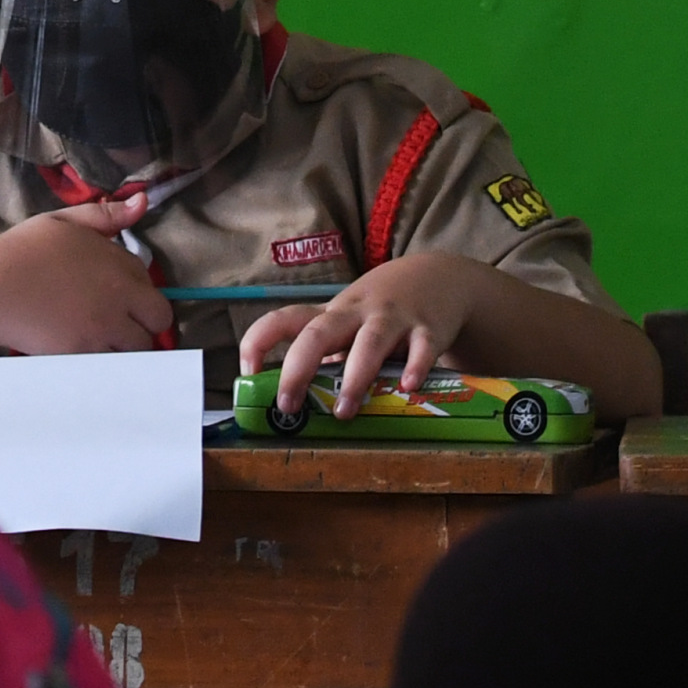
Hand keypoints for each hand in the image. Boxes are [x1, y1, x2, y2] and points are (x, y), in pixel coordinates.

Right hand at [0, 200, 169, 354]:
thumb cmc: (24, 250)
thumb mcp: (65, 221)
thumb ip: (106, 215)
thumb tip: (142, 201)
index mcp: (118, 265)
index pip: (152, 284)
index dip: (138, 290)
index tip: (118, 294)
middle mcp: (119, 299)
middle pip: (159, 321)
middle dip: (145, 322)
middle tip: (120, 321)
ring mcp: (104, 330)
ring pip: (138, 348)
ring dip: (127, 344)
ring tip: (101, 337)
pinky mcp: (86, 354)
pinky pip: (112, 364)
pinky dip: (106, 360)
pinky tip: (86, 349)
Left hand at [236, 252, 491, 419]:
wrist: (439, 276)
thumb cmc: (382, 310)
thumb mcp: (350, 323)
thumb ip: (329, 356)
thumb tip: (297, 402)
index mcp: (331, 315)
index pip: (283, 320)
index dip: (258, 342)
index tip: (248, 374)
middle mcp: (356, 312)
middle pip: (319, 333)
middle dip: (298, 368)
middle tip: (288, 405)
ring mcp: (392, 318)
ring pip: (369, 342)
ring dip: (355, 377)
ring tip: (345, 411)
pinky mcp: (428, 328)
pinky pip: (421, 347)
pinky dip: (415, 366)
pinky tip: (409, 387)